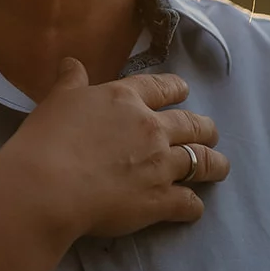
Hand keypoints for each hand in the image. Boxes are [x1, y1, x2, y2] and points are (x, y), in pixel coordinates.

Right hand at [0, 58, 229, 240]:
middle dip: (204, 128)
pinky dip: (193, 205)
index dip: (176, 89)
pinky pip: (188, 203)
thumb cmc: (49, 137)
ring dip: (214, 163)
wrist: (49, 184)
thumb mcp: (58, 99)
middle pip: (191, 124)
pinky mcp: (159, 200)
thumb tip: (71, 63)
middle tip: (210, 131)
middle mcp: (151, 127)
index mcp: (126, 98)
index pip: (162, 87)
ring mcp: (160, 165)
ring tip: (220, 166)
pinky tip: (194, 207)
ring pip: (200, 161)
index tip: (184, 91)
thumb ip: (71, 80)